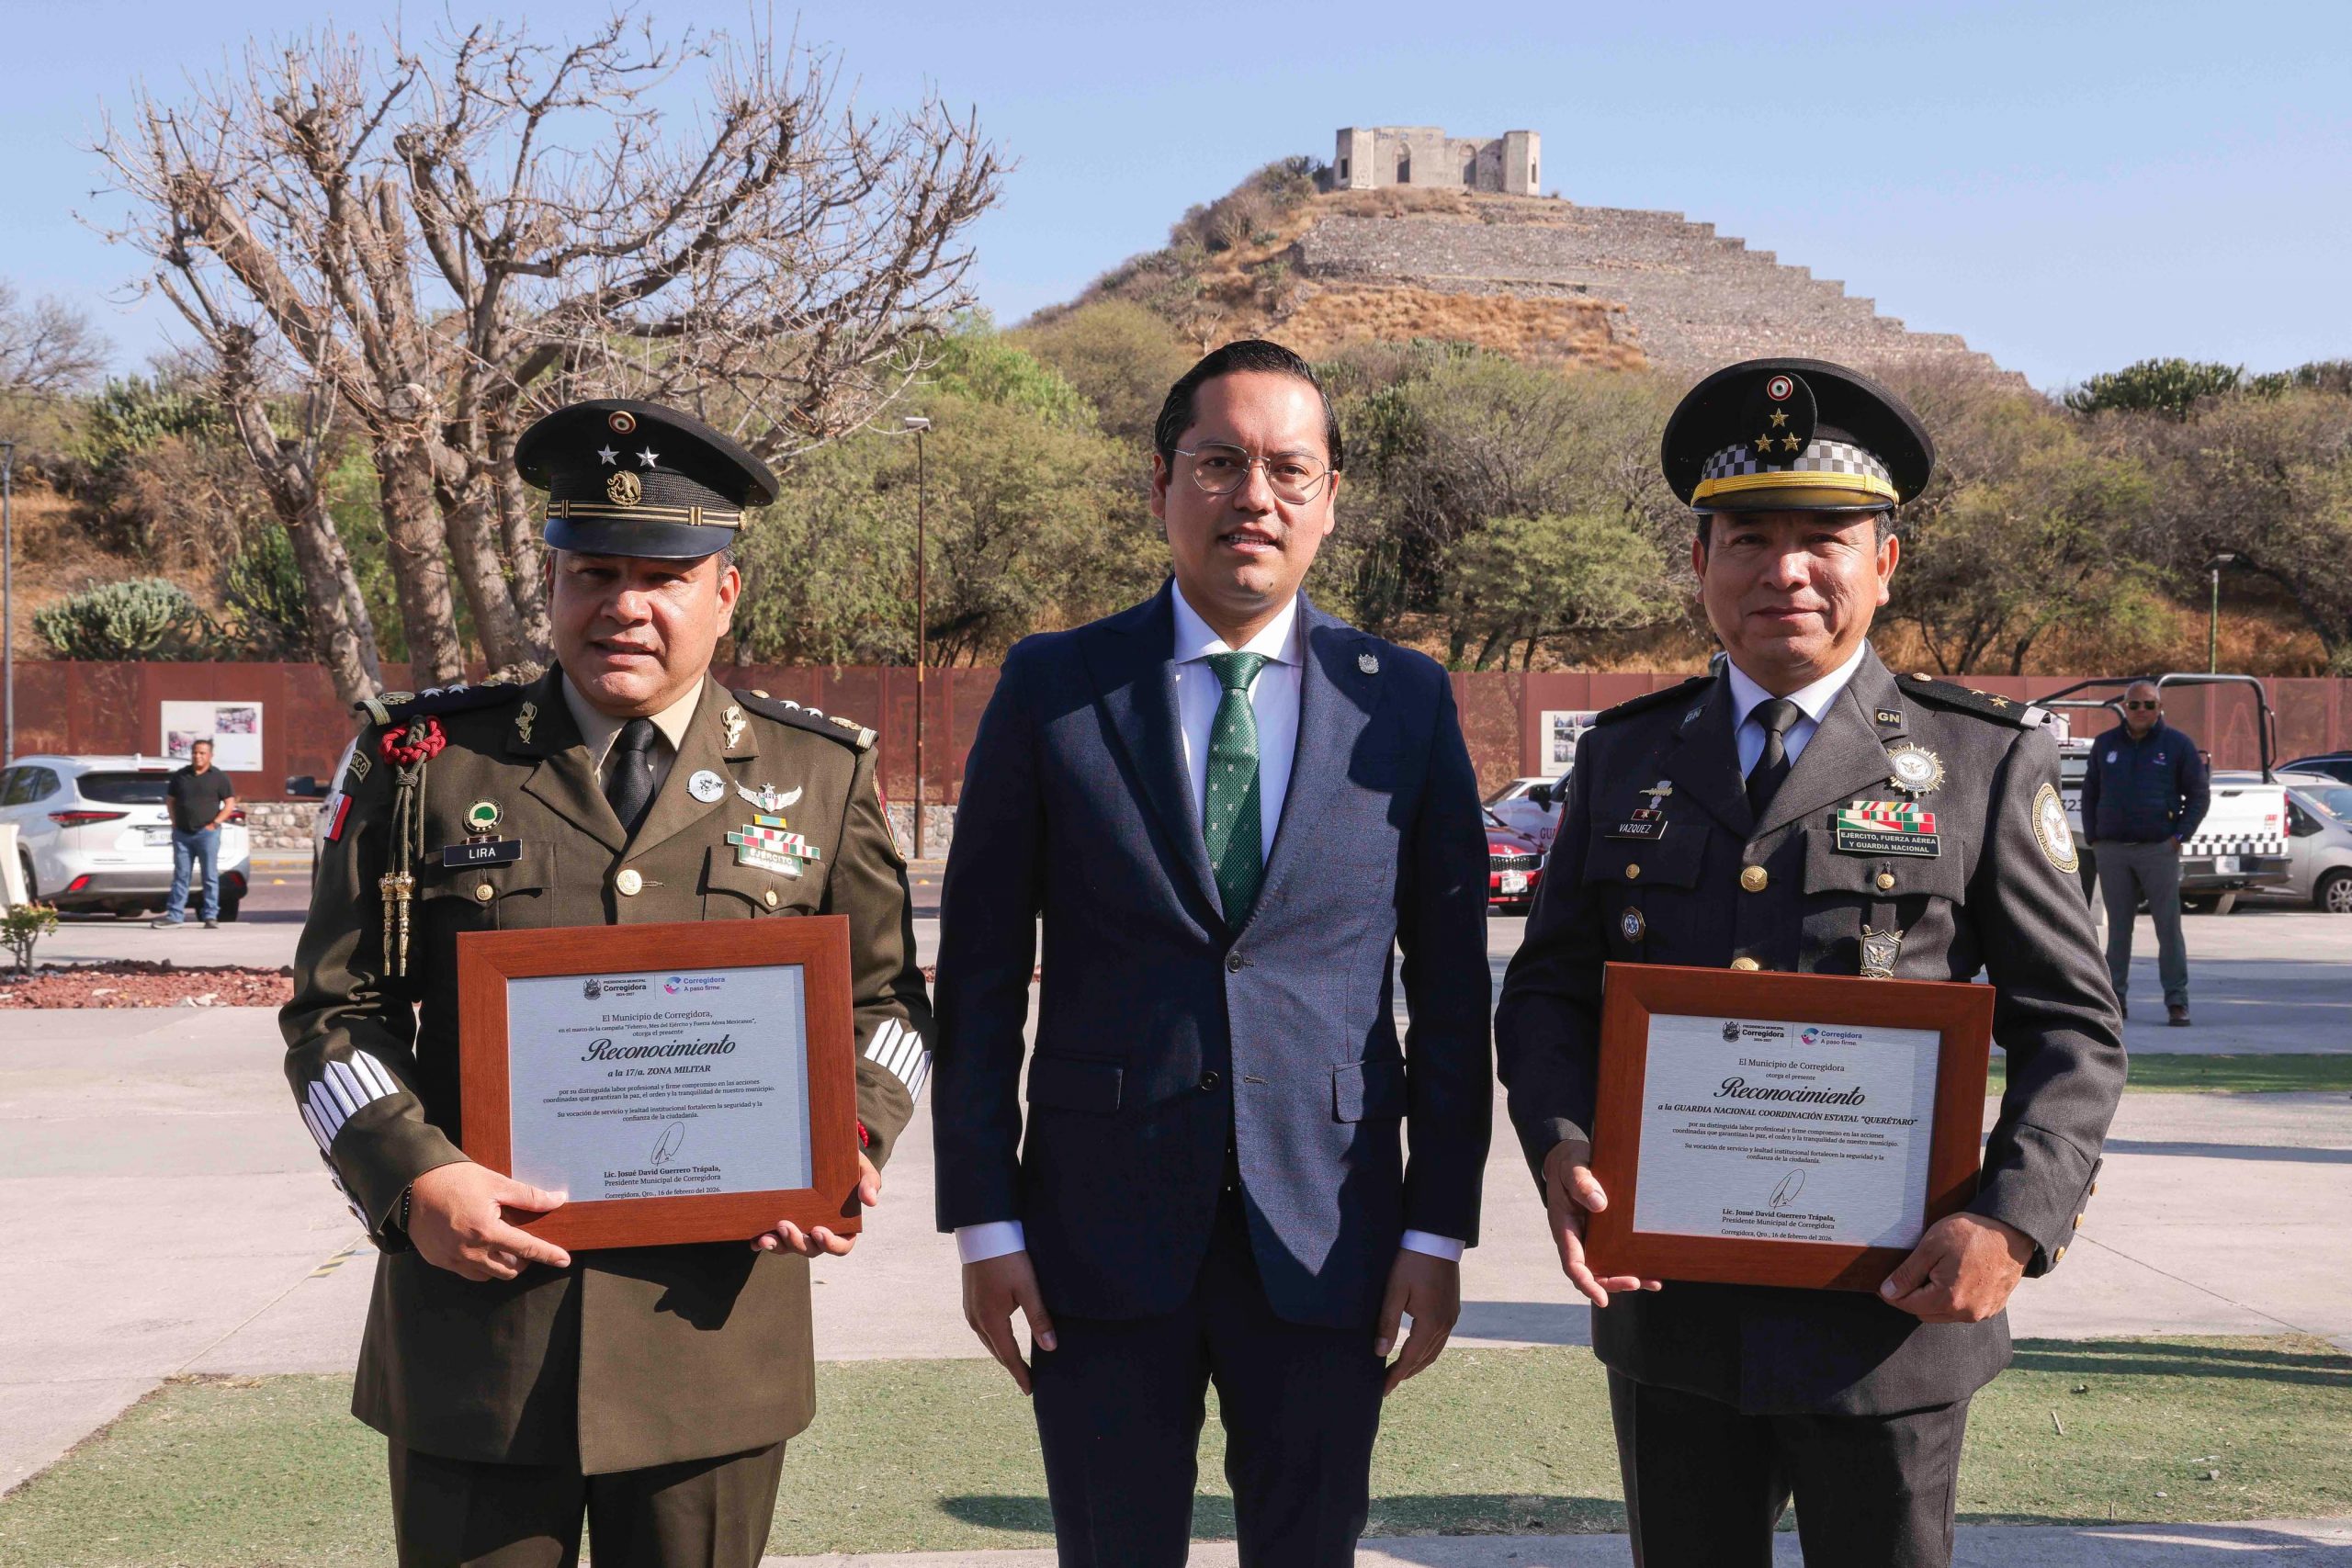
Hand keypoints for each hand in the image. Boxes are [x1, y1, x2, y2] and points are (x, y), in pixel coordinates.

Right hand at [407, 1162, 568, 1281]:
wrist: (411, 1186)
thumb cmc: (454, 1180)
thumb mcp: (495, 1183)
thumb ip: (528, 1196)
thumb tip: (557, 1199)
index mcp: (486, 1231)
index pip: (527, 1249)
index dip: (548, 1255)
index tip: (564, 1260)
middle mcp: (470, 1251)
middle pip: (509, 1269)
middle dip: (523, 1260)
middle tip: (523, 1242)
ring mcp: (452, 1260)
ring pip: (489, 1275)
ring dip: (501, 1265)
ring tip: (502, 1244)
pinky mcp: (439, 1261)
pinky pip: (467, 1272)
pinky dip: (480, 1265)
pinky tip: (480, 1246)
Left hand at [752, 1154, 878, 1256]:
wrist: (823, 1152)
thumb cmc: (846, 1163)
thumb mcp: (861, 1167)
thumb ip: (870, 1182)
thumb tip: (871, 1201)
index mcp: (844, 1227)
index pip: (841, 1247)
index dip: (830, 1244)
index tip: (819, 1231)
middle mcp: (821, 1233)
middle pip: (811, 1250)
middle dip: (797, 1242)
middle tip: (785, 1224)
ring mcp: (801, 1231)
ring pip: (790, 1248)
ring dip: (778, 1246)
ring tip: (765, 1237)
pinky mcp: (782, 1225)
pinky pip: (773, 1240)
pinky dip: (763, 1243)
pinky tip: (754, 1240)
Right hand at [962, 1249, 1057, 1393]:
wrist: (983, 1233)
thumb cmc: (1008, 1258)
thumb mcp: (1028, 1288)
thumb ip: (1039, 1318)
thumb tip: (1050, 1348)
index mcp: (991, 1321)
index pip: (1009, 1356)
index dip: (1021, 1374)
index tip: (1030, 1389)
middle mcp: (976, 1320)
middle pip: (997, 1352)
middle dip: (1011, 1366)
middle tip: (1026, 1380)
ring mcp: (969, 1310)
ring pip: (988, 1341)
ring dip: (1002, 1353)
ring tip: (1017, 1363)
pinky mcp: (968, 1300)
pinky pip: (982, 1329)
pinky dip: (994, 1339)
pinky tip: (1002, 1337)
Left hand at [1375, 1249, 1459, 1392]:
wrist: (1436, 1239)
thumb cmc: (1411, 1262)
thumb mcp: (1394, 1291)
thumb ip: (1387, 1323)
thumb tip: (1379, 1352)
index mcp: (1431, 1323)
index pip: (1410, 1358)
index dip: (1395, 1375)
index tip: (1382, 1390)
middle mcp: (1446, 1324)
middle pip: (1425, 1359)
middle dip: (1406, 1373)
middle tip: (1388, 1384)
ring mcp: (1452, 1317)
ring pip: (1435, 1351)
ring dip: (1418, 1363)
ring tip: (1400, 1371)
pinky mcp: (1452, 1309)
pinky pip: (1440, 1338)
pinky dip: (1427, 1350)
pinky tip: (1416, 1349)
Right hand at [1543, 1138, 1658, 1307]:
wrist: (1573, 1160)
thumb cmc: (1570, 1165)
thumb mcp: (1572, 1169)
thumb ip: (1582, 1184)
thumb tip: (1599, 1204)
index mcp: (1565, 1229)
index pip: (1573, 1264)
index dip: (1587, 1283)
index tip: (1601, 1298)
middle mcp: (1578, 1239)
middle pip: (1593, 1272)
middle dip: (1613, 1283)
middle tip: (1635, 1282)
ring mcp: (1592, 1239)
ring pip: (1607, 1268)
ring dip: (1628, 1278)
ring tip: (1653, 1282)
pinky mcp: (1605, 1234)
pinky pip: (1618, 1255)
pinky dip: (1635, 1265)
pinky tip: (1654, 1271)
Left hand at [1879, 1212, 2032, 1321]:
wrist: (2012, 1232)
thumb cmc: (1973, 1234)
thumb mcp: (1932, 1246)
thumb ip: (1908, 1273)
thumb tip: (1888, 1292)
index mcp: (1949, 1299)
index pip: (1908, 1305)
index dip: (1892, 1294)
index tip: (1884, 1285)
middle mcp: (1967, 1313)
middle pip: (1924, 1313)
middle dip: (1913, 1297)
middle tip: (1913, 1273)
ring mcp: (1982, 1313)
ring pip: (1943, 1314)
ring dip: (1933, 1300)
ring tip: (1935, 1272)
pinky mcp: (1993, 1308)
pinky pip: (1963, 1311)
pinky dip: (1953, 1300)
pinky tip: (1954, 1278)